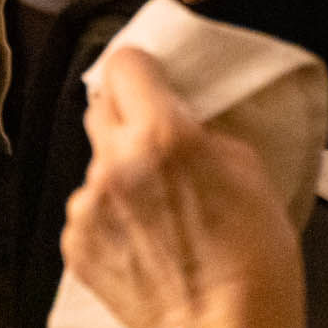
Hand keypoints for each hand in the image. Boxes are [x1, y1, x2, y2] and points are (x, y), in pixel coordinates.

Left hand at [63, 50, 304, 327]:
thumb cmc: (251, 264)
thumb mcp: (250, 169)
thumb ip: (205, 131)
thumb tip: (185, 122)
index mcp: (162, 134)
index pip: (125, 63)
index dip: (143, 69)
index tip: (154, 79)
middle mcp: (115, 164)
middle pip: (101, 105)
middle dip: (129, 114)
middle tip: (160, 138)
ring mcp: (89, 207)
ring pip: (96, 161)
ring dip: (121, 169)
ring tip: (162, 205)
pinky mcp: (76, 243)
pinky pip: (89, 207)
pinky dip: (112, 213)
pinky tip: (147, 237)